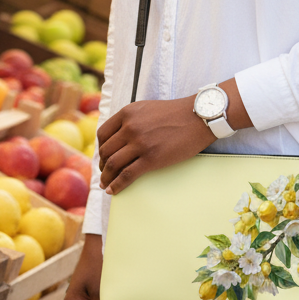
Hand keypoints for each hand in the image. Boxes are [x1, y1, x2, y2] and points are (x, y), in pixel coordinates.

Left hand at [97, 94, 214, 194]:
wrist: (198, 117)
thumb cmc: (176, 114)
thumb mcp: (147, 109)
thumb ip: (132, 119)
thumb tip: (120, 136)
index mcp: (128, 113)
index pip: (103, 133)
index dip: (100, 148)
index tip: (103, 156)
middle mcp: (130, 127)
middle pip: (106, 151)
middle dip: (103, 165)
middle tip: (104, 173)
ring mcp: (140, 143)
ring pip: (113, 164)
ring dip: (106, 178)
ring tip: (105, 184)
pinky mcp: (151, 159)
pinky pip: (127, 175)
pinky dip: (117, 185)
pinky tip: (113, 190)